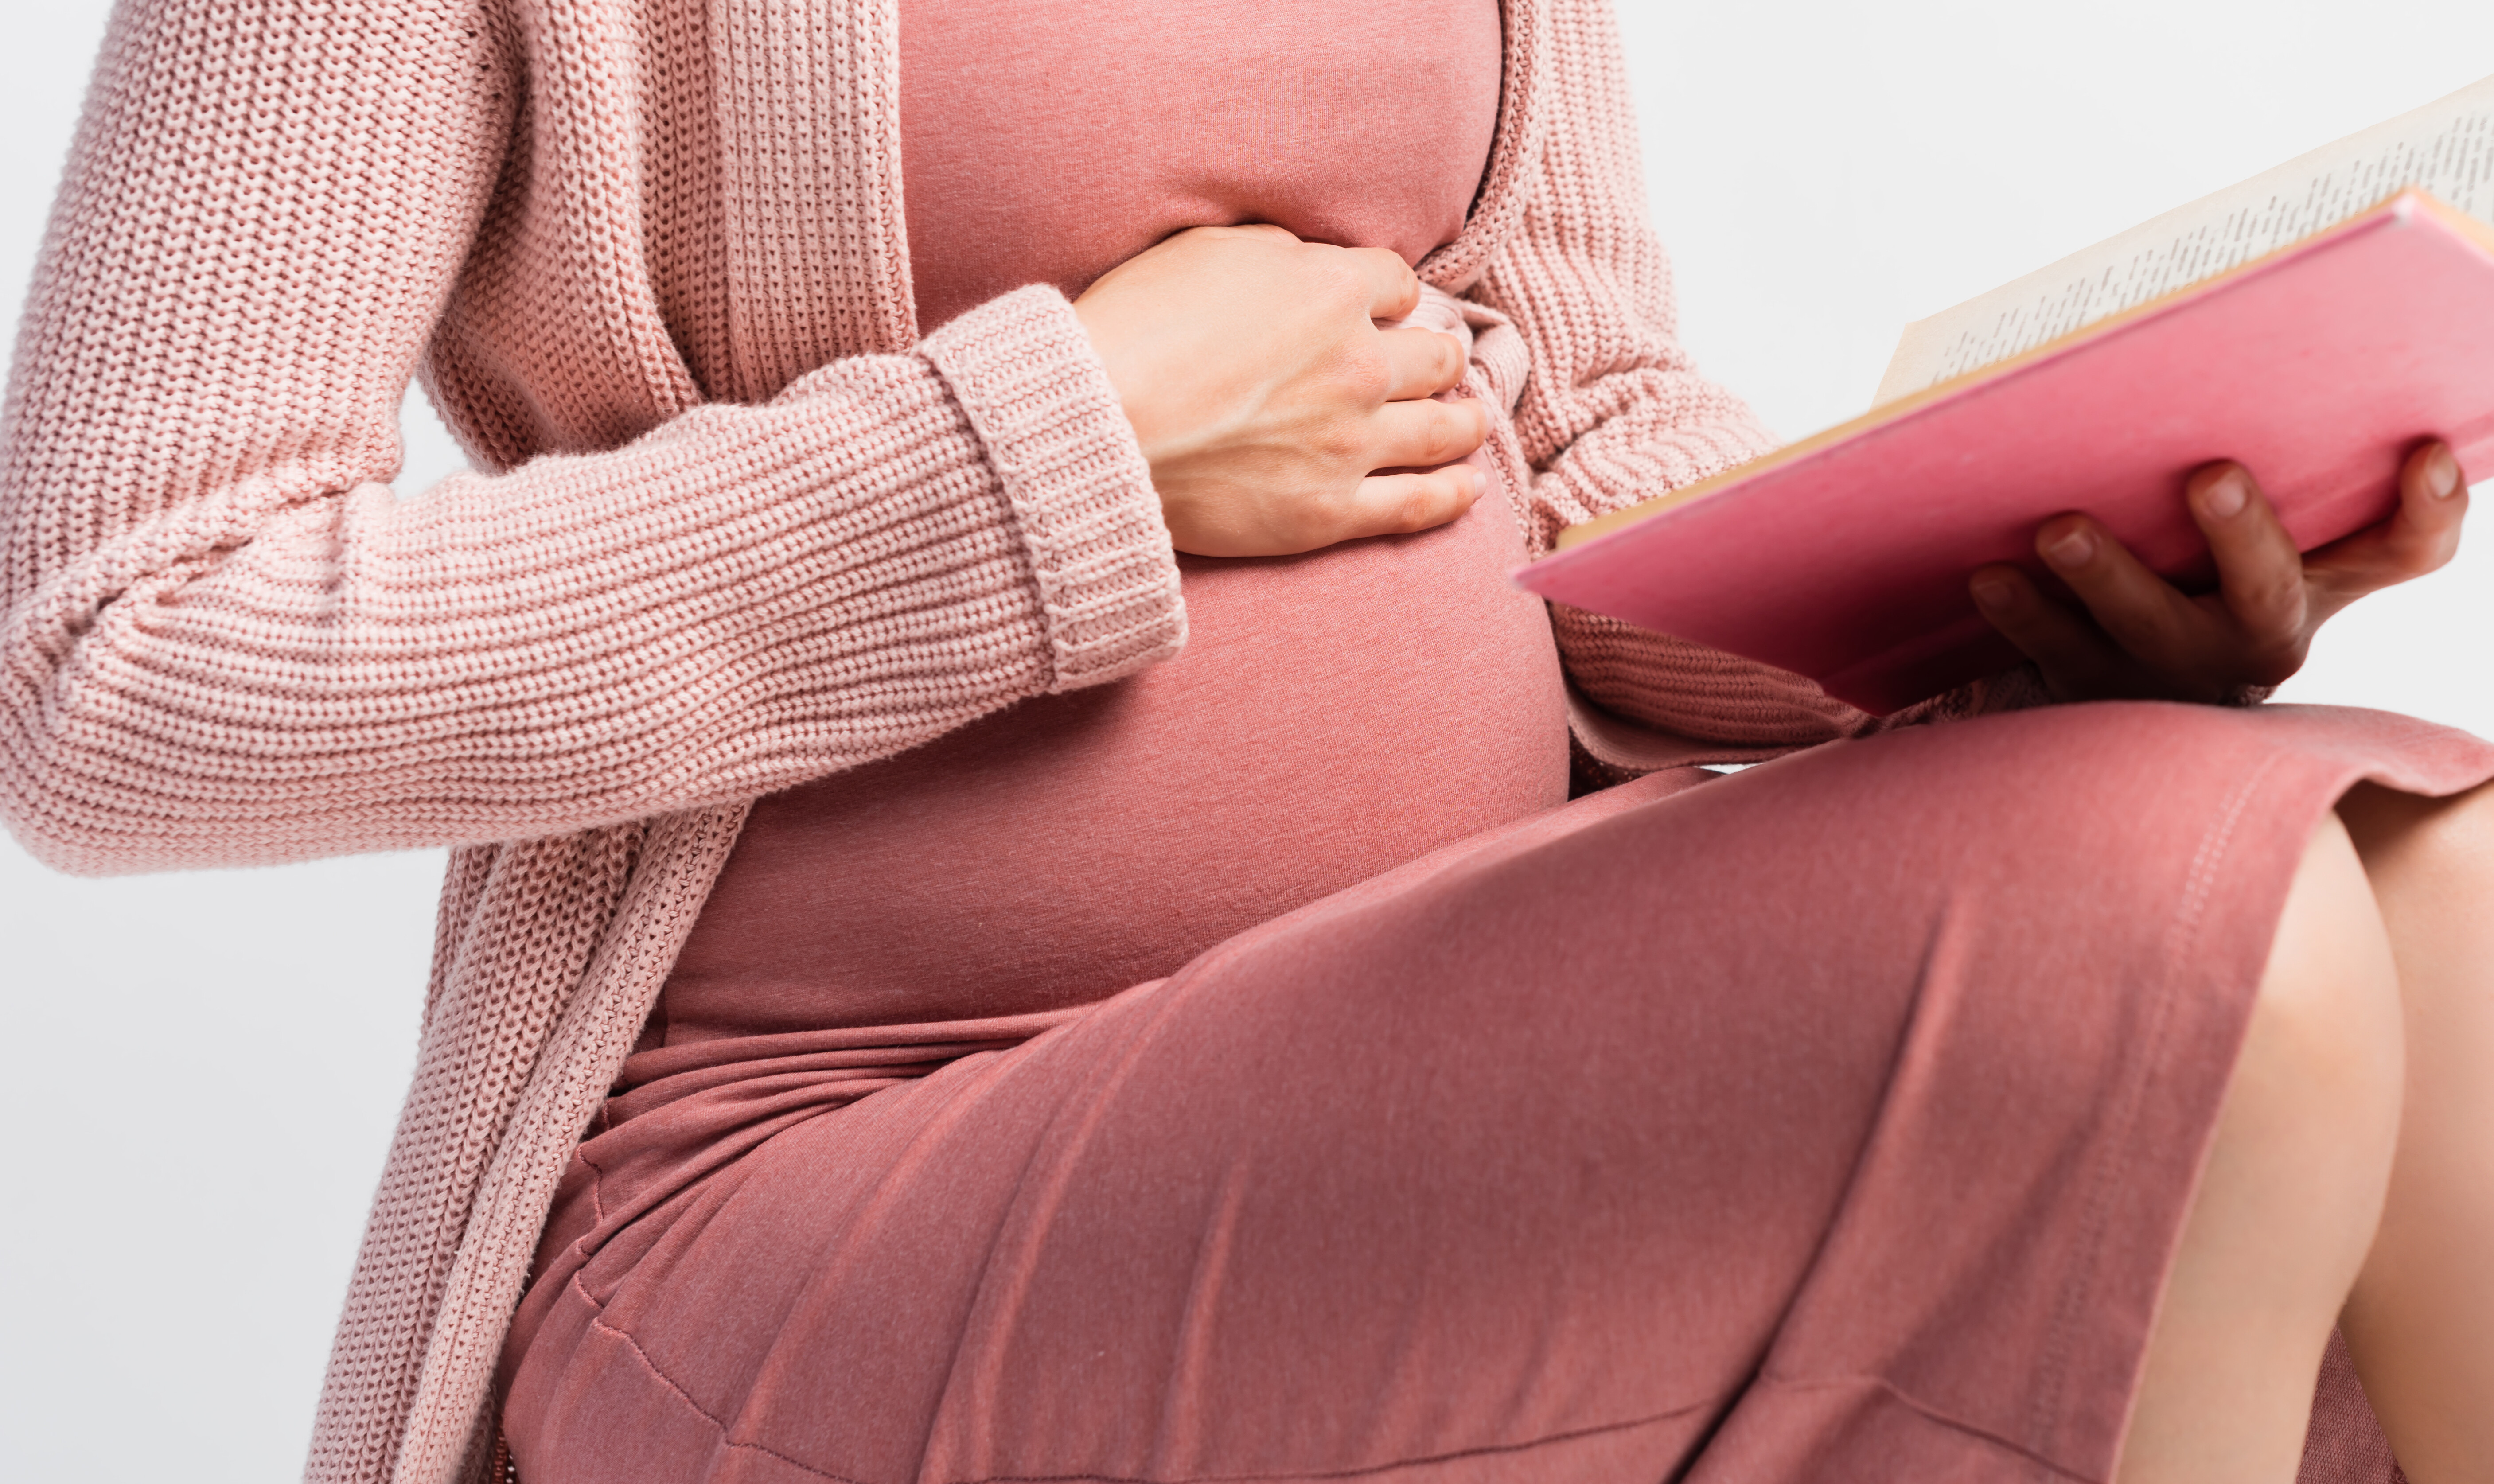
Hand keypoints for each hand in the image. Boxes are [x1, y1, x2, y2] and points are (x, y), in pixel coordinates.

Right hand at [1072, 224, 1488, 556]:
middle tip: (1440, 366)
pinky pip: (1418, 505)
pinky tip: (1467, 488)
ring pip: (1444, 429)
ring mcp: (1352, 442)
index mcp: (1334, 291)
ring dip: (1465, 422)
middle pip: (1435, 356)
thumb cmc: (1137, 328)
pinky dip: (1452, 496)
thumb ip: (1278, 254)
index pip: (1397, 285)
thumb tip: (1310, 265)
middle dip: (1440, 357)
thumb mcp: (1207, 249)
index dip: (1393, 298)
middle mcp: (1360, 364)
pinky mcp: (1331, 510)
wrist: (1101, 422)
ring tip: (1471, 421)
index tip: (1387, 311)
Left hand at [1969, 442, 2468, 703]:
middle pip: (2267, 592)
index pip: (2405, 552)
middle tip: (2211, 475)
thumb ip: (2279, 466)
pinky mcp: (2094, 689)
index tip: (2424, 449)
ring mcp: (2173, 669)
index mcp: (2318, 582)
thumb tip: (2250, 343)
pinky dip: (2023, 614)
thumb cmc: (2202, 567)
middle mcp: (2257, 632)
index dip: (2429, 509)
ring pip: (2146, 628)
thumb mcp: (2262, 529)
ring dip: (2104, 577)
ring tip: (2059, 529)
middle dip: (2242, 534)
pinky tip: (1988, 575)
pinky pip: (2055, 653)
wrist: (2133, 685)